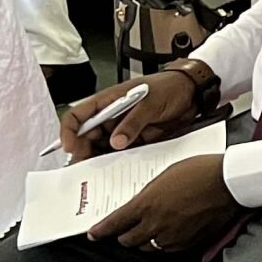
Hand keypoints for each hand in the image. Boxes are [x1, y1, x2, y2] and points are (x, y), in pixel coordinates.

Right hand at [59, 68, 207, 164]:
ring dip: (97, 160)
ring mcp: (122, 129)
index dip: (69, 131)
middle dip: (82, 151)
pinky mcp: (135, 140)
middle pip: (86, 136)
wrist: (192, 93)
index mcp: (108, 101)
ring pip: (101, 147)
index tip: (70, 147)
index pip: (78, 115)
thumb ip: (133, 122)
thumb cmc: (169, 87)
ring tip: (94, 174)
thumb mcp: (150, 103)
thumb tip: (116, 142)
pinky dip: (115, 162)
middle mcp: (111, 116)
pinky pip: (120, 153)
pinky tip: (113, 172)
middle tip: (82, 167)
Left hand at [91, 155, 241, 252]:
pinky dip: (164, 243)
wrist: (229, 182)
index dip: (100, 231)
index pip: (114, 224)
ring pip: (147, 247)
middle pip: (128, 240)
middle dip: (124, 235)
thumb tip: (138, 205)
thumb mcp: (165, 175)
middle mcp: (155, 224)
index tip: (94, 234)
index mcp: (146, 204)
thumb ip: (148, 194)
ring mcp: (172, 236)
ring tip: (151, 230)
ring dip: (145, 240)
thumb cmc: (200, 171)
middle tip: (127, 229)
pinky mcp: (188, 243)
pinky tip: (171, 232)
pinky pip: (168, 249)